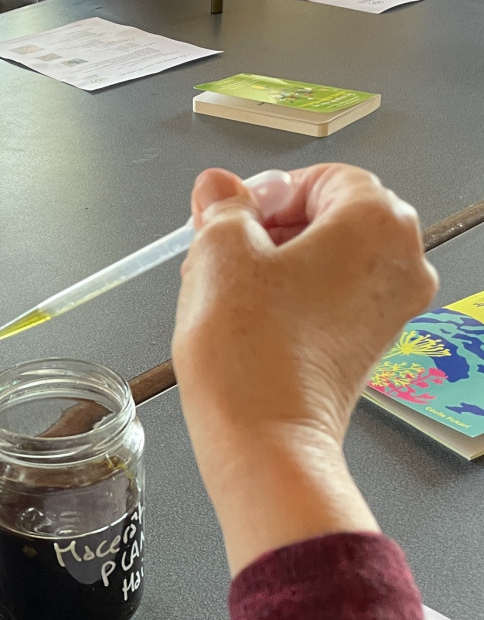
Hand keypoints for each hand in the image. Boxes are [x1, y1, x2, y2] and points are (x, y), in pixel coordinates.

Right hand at [172, 164, 437, 573]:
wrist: (264, 440)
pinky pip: (329, 305)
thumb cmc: (249, 353)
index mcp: (377, 222)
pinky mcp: (366, 350)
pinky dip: (291, 303)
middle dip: (270, 230)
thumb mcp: (219, 254)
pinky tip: (245, 323)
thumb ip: (224, 208)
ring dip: (275, 268)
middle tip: (218, 250)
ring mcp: (388, 311)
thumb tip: (219, 189)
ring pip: (328, 265)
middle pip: (331, 221)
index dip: (269, 191)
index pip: (325, 178)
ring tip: (222, 292)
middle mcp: (400, 264)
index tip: (230, 213)